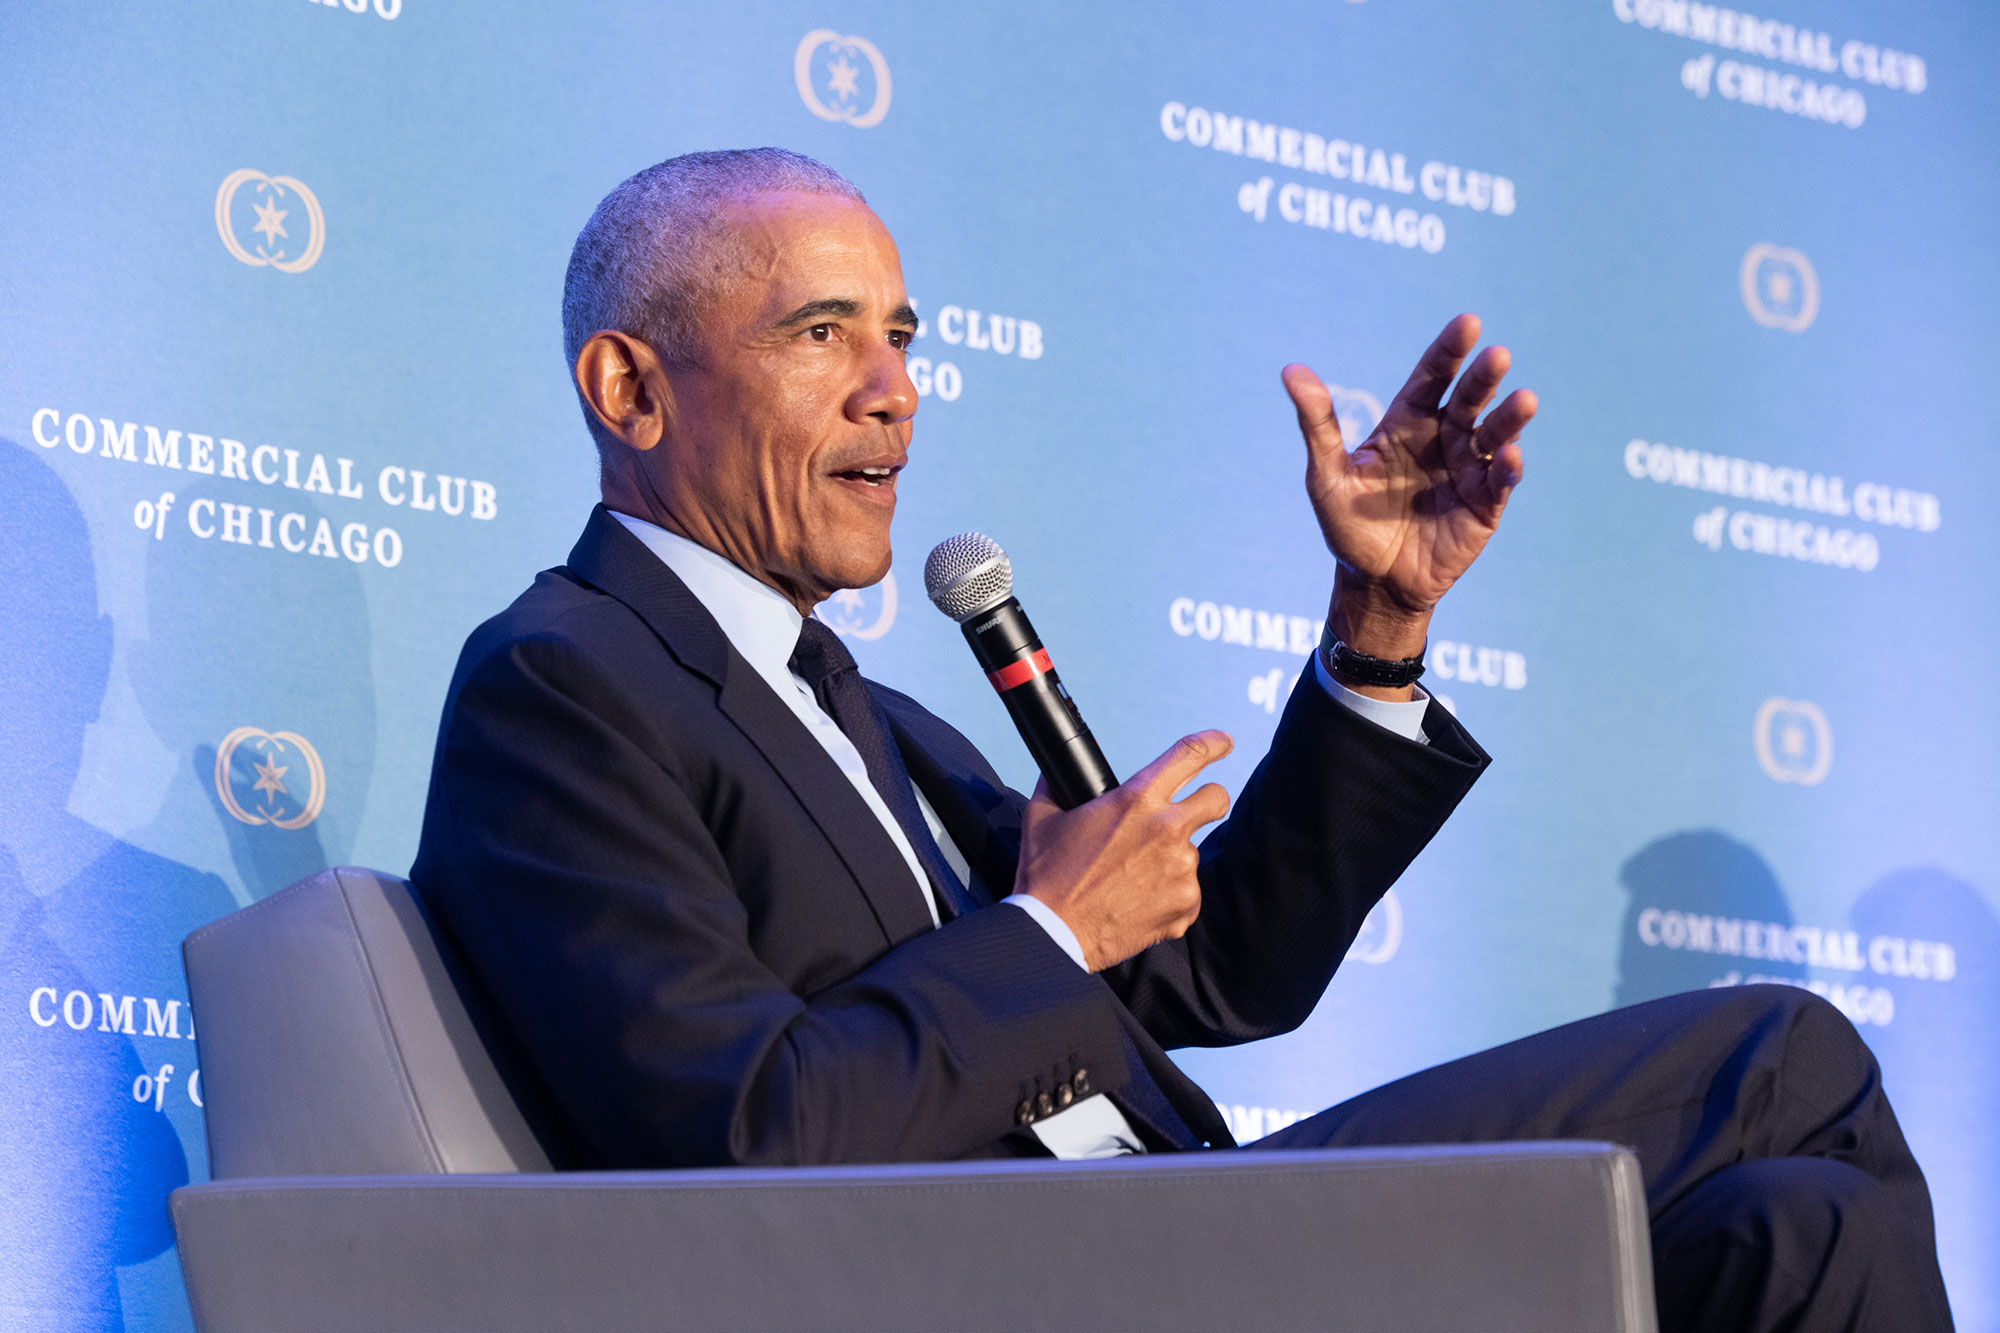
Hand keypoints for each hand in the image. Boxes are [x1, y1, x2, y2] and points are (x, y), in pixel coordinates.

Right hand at [1015, 731, 1232, 971]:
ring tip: (1132, 878)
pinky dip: (1169, 895)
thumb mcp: (1043, 818)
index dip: (1214, 743)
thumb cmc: (1047, 876)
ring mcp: (1181, 869)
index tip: (1223, 743)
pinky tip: (1138, 902)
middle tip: (1189, 810)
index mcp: (1136, 800)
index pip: (1190, 755)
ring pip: (1191, 852)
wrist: (1054, 933)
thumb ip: (1057, 786)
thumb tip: (1058, 772)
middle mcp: (1167, 830)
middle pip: (1217, 799)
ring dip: (1170, 859)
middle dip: (1209, 799)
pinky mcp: (1185, 904)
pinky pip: (1187, 891)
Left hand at [1282, 314, 1536, 661]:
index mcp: (1408, 422)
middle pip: (1469, 399)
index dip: (1449, 350)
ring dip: (1510, 418)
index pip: (1432, 377)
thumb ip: (1317, 424)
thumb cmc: (1348, 525)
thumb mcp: (1326, 476)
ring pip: (1494, 435)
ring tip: (1525, 400)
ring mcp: (1468, 470)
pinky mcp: (1485, 504)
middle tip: (1498, 355)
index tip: (1467, 323)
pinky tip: (1510, 457)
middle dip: (1484, 377)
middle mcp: (1444, 438)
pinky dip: (1509, 468)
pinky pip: (1501, 481)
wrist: (1374, 583)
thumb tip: (1290, 371)